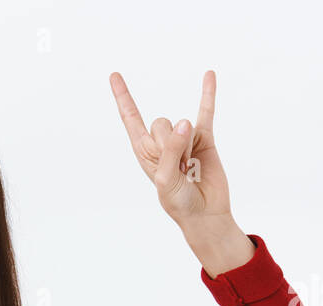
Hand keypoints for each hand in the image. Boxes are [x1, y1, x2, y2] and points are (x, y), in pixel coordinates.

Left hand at [108, 70, 231, 227]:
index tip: (114, 75)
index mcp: (144, 151)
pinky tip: (209, 74)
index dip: (123, 97)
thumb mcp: (164, 180)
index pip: (131, 118)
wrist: (205, 213)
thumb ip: (170, 150)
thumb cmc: (178, 202)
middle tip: (178, 168)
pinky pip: (206, 111)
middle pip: (160, 122)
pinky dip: (208, 93)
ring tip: (191, 167)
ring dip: (187, 147)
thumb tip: (185, 121)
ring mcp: (183, 137)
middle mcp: (161, 141)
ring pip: (182, 124)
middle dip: (169, 144)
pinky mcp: (204, 137)